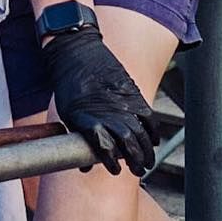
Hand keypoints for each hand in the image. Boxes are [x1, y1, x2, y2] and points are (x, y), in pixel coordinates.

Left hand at [42, 25, 156, 175]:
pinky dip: (154, 132)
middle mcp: (108, 113)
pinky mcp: (133, 93)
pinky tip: (154, 141)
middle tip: (138, 170)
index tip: (115, 170)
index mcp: (88, 119)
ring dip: (147, 151)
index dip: (111, 161)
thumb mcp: (67, 113)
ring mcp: (123, 103)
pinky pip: (149, 117)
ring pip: (141, 134)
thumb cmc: (69, 85)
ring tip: (148, 162)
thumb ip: (79, 138)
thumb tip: (85, 167)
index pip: (105, 148)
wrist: (75, 50)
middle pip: (128, 144)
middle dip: (136, 161)